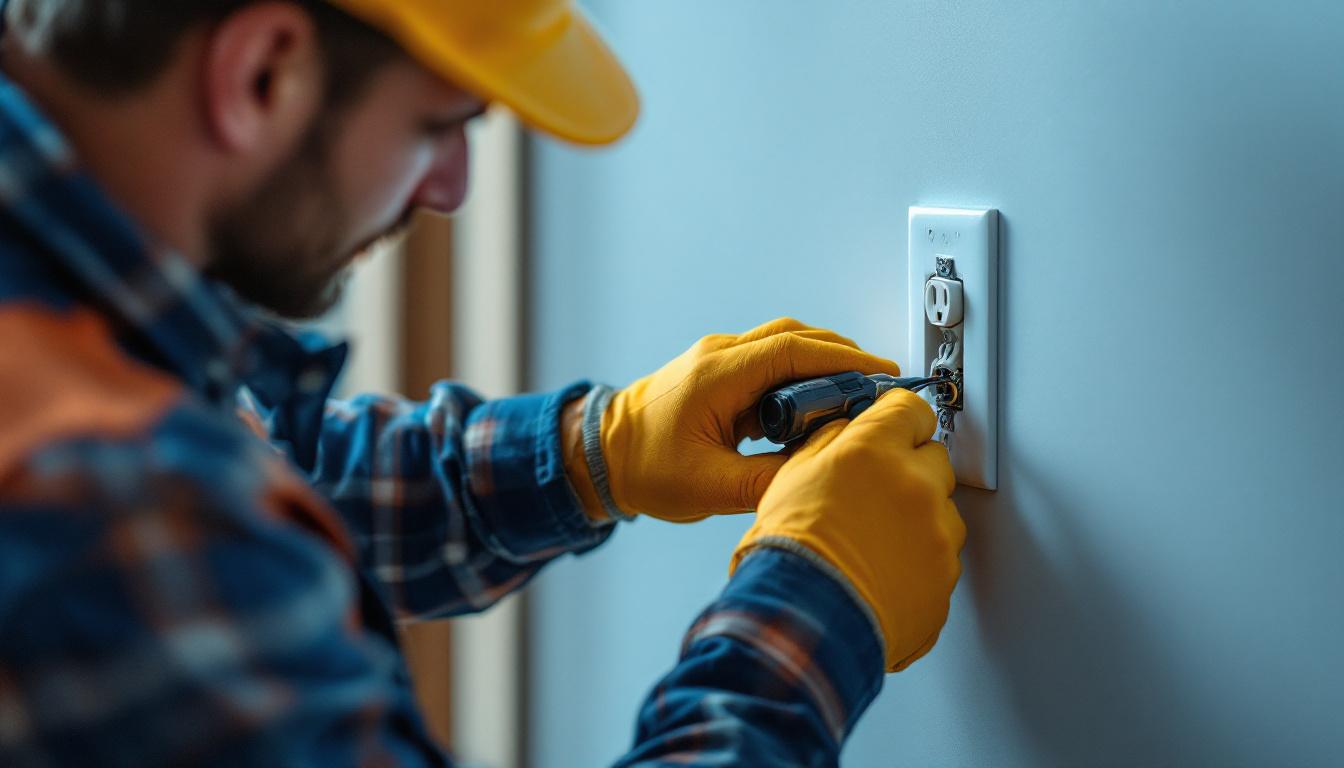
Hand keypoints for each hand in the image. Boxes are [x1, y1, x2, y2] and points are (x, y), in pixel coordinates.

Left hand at [563, 318, 900, 522]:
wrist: (598, 456)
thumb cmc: (641, 468)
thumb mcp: (707, 487)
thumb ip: (765, 481)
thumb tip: (817, 475)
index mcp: (718, 375)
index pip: (794, 352)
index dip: (844, 361)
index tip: (882, 375)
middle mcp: (720, 357)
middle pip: (796, 338)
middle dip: (844, 357)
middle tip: (881, 386)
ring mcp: (718, 362)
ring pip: (784, 346)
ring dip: (822, 363)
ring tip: (857, 396)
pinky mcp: (718, 375)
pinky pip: (769, 363)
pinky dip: (800, 375)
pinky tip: (817, 406)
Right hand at [730, 388, 965, 671]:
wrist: (803, 624)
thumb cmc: (789, 556)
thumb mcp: (791, 478)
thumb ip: (829, 442)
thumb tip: (849, 429)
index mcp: (876, 452)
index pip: (911, 408)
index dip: (898, 420)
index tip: (894, 429)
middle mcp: (917, 487)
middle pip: (934, 459)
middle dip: (909, 471)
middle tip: (873, 496)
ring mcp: (938, 536)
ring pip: (942, 512)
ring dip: (918, 520)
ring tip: (874, 545)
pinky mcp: (945, 579)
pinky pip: (940, 560)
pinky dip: (918, 565)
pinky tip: (882, 574)